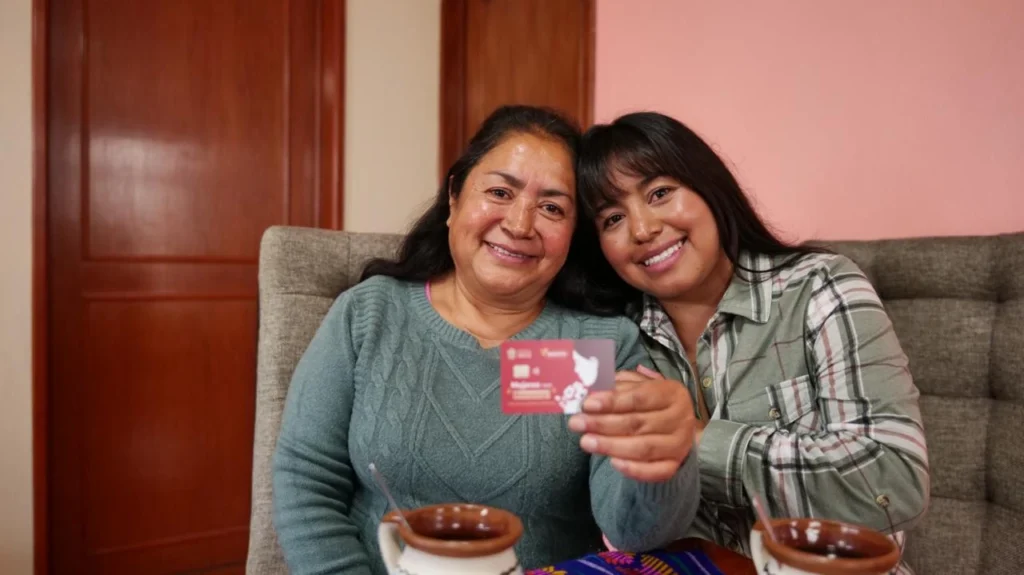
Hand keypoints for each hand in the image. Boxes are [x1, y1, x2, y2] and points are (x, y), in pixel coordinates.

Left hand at [568, 365, 696, 481]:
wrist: (676, 426)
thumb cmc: (651, 402)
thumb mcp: (637, 385)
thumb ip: (617, 385)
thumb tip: (590, 387)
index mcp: (671, 392)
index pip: (639, 397)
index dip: (611, 401)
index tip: (587, 404)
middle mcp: (680, 418)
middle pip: (638, 423)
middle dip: (603, 424)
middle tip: (576, 423)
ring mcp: (679, 444)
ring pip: (643, 448)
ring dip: (611, 446)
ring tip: (585, 442)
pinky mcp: (675, 465)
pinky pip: (655, 471)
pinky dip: (633, 469)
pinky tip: (612, 462)